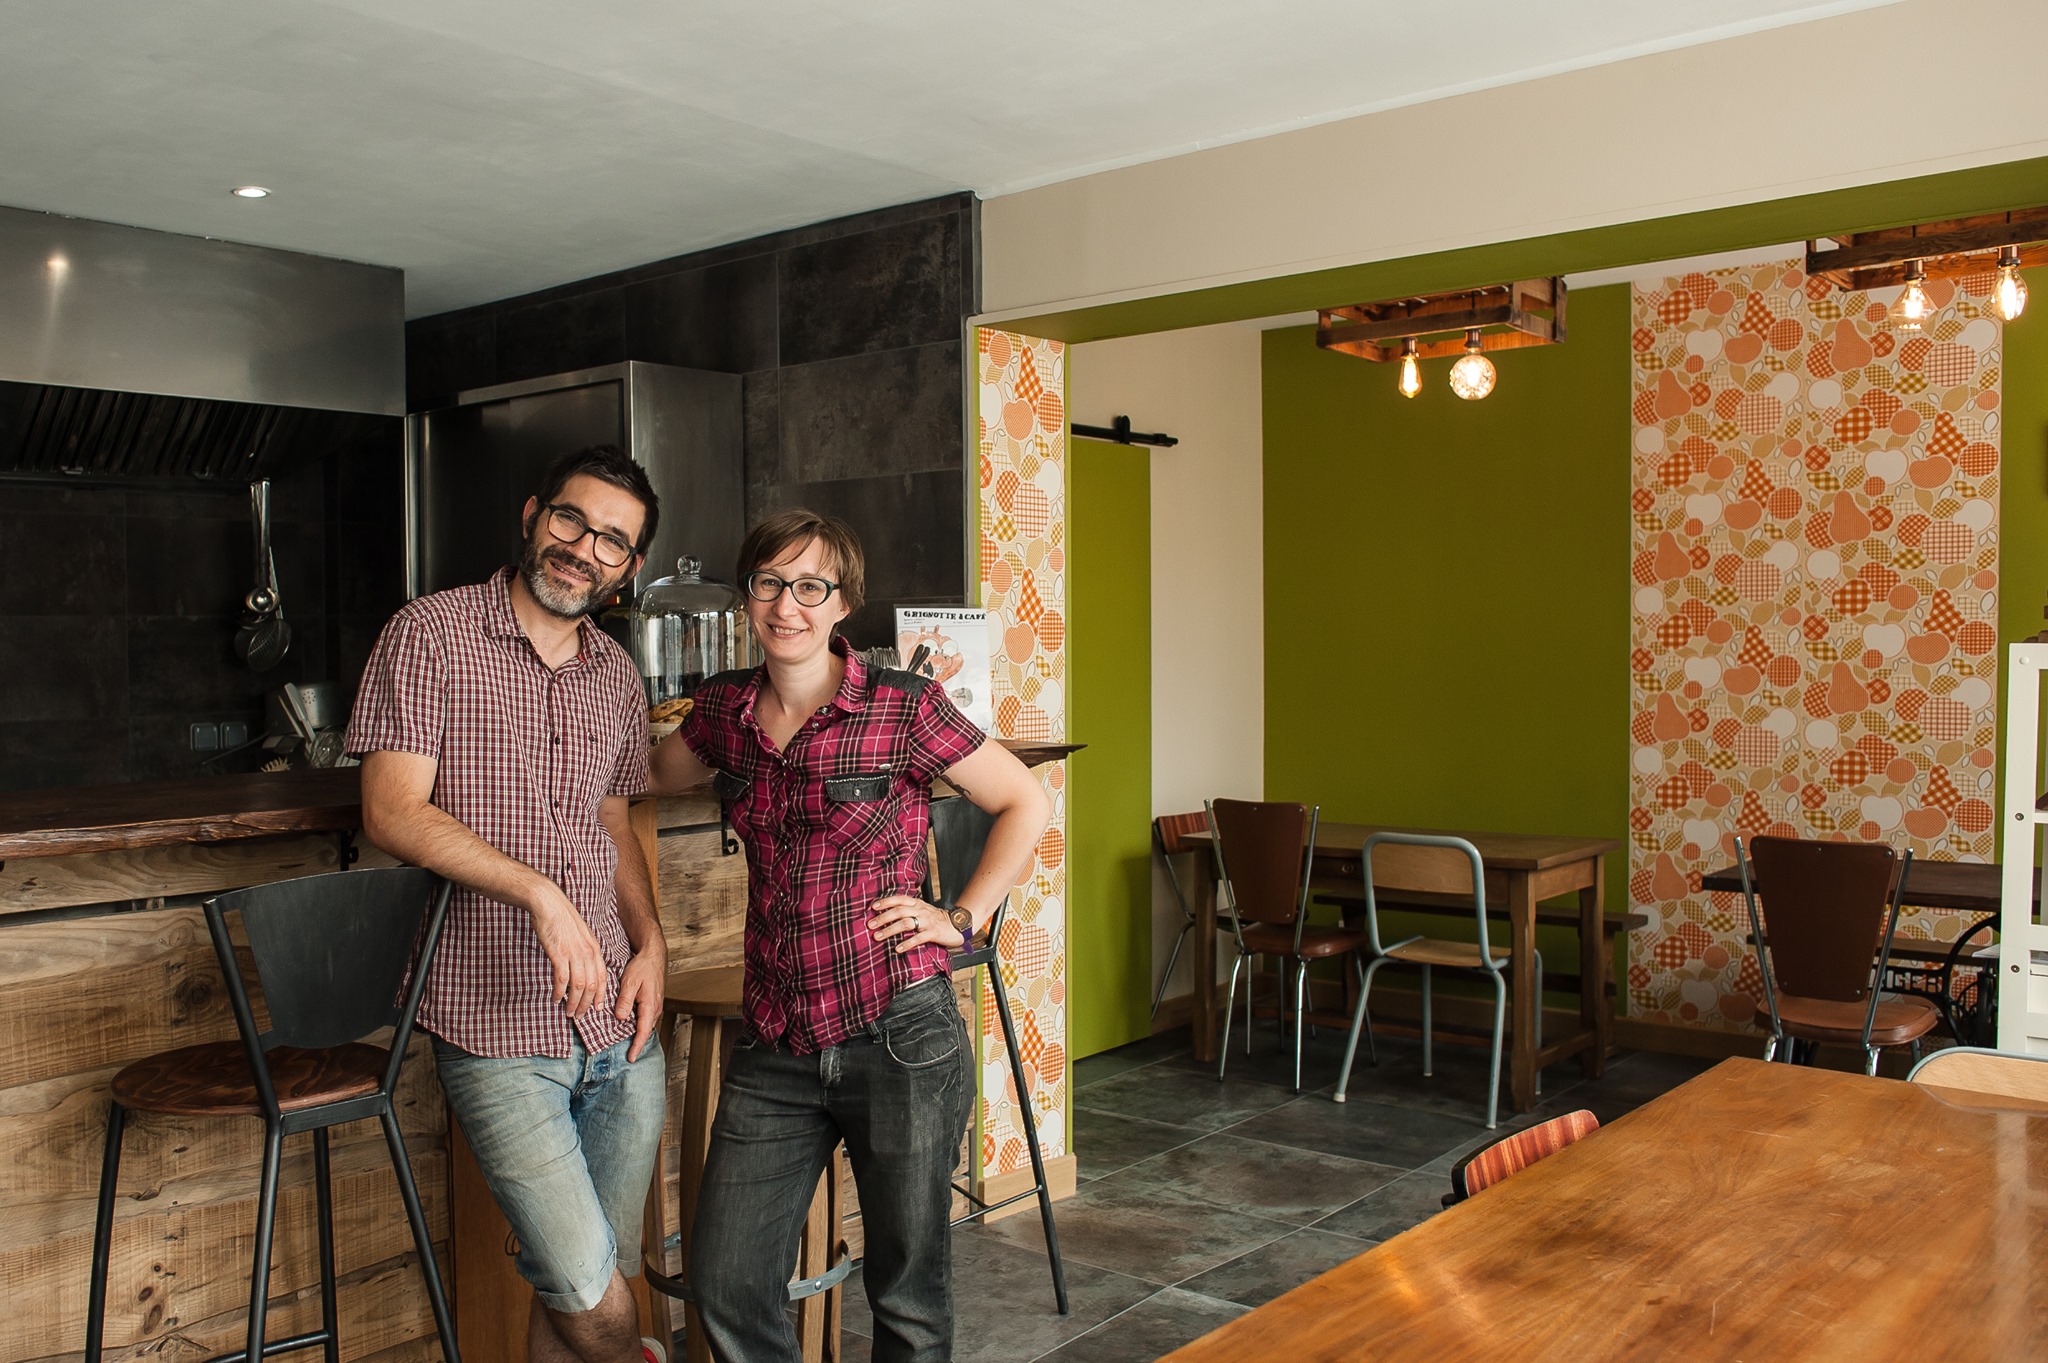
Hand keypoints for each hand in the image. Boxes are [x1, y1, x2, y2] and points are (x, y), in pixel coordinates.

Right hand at [529, 887, 607, 1017]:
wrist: (549, 903)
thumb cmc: (562, 919)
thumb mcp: (580, 935)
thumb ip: (584, 951)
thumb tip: (583, 967)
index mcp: (594, 948)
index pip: (602, 977)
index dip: (601, 995)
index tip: (596, 1008)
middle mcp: (587, 952)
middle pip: (592, 985)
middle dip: (586, 1004)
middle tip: (579, 1015)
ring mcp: (574, 953)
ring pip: (579, 986)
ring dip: (573, 1002)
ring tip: (568, 1012)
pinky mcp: (559, 954)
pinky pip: (562, 979)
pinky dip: (560, 992)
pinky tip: (556, 998)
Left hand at [616, 939, 667, 1061]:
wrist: (654, 955)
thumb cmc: (643, 967)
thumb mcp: (630, 982)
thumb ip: (625, 1001)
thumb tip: (621, 1018)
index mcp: (650, 1005)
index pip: (643, 1031)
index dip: (637, 1046)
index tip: (630, 1058)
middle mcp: (655, 1008)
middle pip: (645, 1031)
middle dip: (637, 1043)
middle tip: (626, 1055)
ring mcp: (655, 1005)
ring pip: (645, 1024)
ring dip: (637, 1034)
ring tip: (626, 1044)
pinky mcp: (652, 1002)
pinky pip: (645, 1017)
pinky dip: (638, 1024)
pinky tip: (629, 1025)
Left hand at [867, 894, 966, 952]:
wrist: (958, 926)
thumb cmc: (936, 920)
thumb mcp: (922, 910)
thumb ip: (908, 910)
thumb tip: (887, 914)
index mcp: (917, 903)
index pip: (899, 899)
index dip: (885, 902)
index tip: (872, 907)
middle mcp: (921, 910)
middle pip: (899, 911)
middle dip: (883, 918)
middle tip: (870, 925)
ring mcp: (927, 921)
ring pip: (906, 923)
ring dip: (890, 930)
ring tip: (878, 936)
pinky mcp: (933, 933)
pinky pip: (918, 938)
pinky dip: (907, 943)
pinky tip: (897, 949)